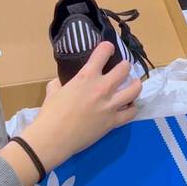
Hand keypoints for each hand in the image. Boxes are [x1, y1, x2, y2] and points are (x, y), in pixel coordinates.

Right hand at [13, 42, 141, 178]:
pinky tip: (129, 106)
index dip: (107, 47)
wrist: (54, 137)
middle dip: (125, 66)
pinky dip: (132, 108)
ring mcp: (110, 105)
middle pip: (124, 68)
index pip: (103, 52)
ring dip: (135, 84)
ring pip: (135, 89)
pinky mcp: (114, 121)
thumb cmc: (51, 113)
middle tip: (123, 69)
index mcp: (86, 76)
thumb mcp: (53, 90)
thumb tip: (61, 83)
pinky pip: (131, 112)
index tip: (108, 49)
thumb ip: (60, 82)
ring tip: (133, 84)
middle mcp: (102, 87)